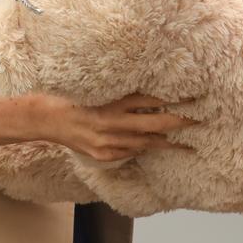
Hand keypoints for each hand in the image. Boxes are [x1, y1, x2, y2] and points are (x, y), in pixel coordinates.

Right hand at [37, 92, 195, 161]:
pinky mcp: (102, 155)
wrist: (45, 119)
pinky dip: (143, 148)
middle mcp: (111, 123)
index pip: (150, 100)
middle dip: (178, 123)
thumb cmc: (71, 96)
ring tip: (185, 142)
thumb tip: (152, 92)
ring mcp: (107, 142)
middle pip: (153, 124)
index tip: (191, 98)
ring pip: (144, 144)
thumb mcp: (99, 88)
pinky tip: (155, 146)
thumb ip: (124, 92)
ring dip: (165, 142)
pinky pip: (129, 153)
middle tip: (198, 120)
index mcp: (111, 103)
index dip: (172, 100)